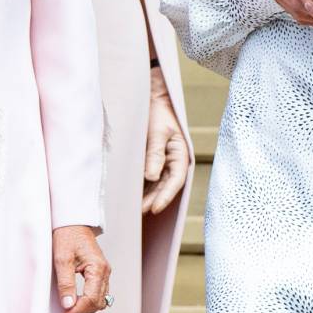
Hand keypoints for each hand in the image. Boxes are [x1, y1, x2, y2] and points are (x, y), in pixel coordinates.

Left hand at [54, 224, 109, 312]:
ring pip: (100, 299)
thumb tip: (68, 304)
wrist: (72, 223)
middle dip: (82, 310)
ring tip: (69, 306)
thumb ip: (66, 284)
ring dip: (86, 306)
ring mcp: (104, 272)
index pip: (91, 299)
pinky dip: (89, 299)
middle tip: (65, 312)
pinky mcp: (100, 272)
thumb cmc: (67, 236)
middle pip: (98, 302)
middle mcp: (105, 271)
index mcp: (98, 268)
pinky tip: (76, 298)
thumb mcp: (62, 260)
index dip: (78, 310)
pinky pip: (98, 292)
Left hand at [141, 69, 190, 214]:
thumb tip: (151, 177)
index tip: (154, 209)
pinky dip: (142, 188)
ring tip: (134, 210)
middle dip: (153, 200)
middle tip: (139, 214)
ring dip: (147, 197)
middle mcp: (173, 162)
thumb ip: (155, 154)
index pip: (175, 181)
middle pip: (165, 187)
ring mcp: (163, 163)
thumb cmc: (157, 112)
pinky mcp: (152, 161)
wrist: (151, 98)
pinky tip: (131, 196)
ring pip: (156, 186)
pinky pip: (148, 179)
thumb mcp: (157, 132)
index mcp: (181, 154)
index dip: (165, 197)